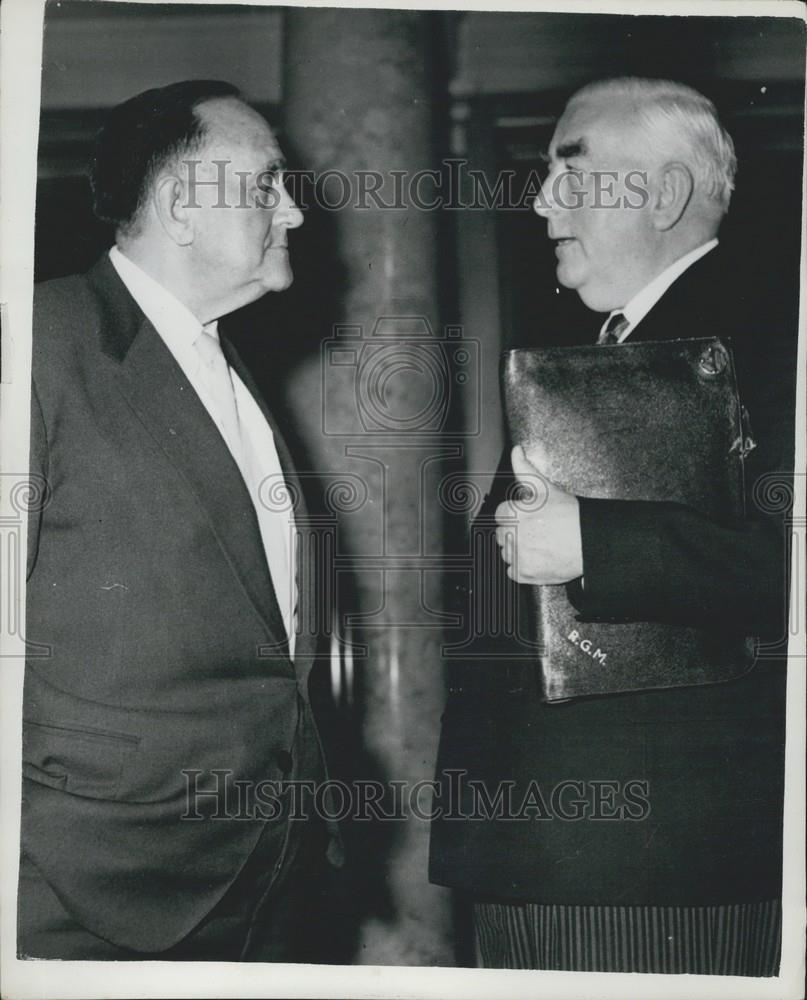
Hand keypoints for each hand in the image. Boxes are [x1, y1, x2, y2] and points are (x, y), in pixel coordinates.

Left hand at [495, 445, 583, 584]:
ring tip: (538, 544)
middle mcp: (512, 534)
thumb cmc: (570, 515)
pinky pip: (512, 572)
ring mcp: (518, 556)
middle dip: (515, 531)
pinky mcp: (524, 574)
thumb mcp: (545, 487)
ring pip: (506, 553)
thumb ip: (525, 469)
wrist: (590, 541)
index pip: (500, 514)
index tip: (527, 517)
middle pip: (502, 534)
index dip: (515, 514)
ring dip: (517, 550)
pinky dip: (522, 567)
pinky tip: (537, 557)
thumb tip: (516, 452)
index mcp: (512, 512)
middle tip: (535, 530)